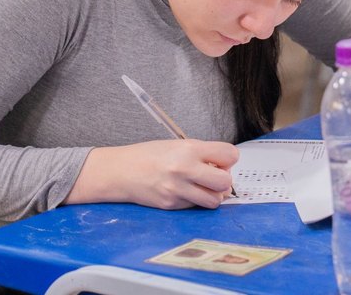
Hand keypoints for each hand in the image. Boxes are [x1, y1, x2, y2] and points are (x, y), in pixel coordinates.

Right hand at [64, 139, 238, 209]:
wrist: (121, 171)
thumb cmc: (149, 155)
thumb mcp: (178, 145)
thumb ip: (202, 154)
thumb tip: (225, 166)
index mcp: (189, 149)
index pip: (229, 155)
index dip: (228, 159)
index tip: (221, 160)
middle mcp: (185, 169)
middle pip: (225, 181)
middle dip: (224, 180)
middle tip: (214, 176)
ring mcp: (178, 190)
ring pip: (214, 200)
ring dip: (213, 194)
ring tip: (202, 186)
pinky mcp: (172, 205)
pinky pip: (196, 206)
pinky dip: (196, 200)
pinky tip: (185, 191)